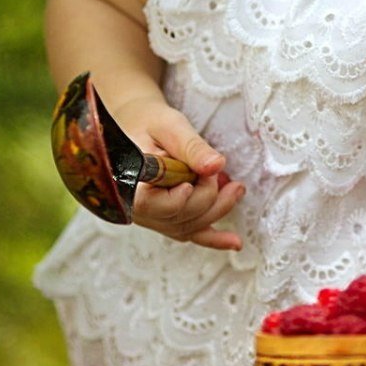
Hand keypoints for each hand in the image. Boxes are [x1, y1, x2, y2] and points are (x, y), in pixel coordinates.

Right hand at [123, 101, 245, 250]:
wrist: (140, 127)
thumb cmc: (151, 123)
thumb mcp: (171, 126)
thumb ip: (192, 147)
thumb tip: (215, 165)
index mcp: (128, 183)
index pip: (152, 204)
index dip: (179, 196)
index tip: (201, 175)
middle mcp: (135, 209)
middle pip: (179, 216)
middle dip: (207, 194)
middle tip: (217, 169)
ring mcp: (151, 218)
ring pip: (190, 226)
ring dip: (217, 209)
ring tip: (237, 189)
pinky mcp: (165, 220)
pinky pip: (190, 233)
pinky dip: (214, 239)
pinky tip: (234, 242)